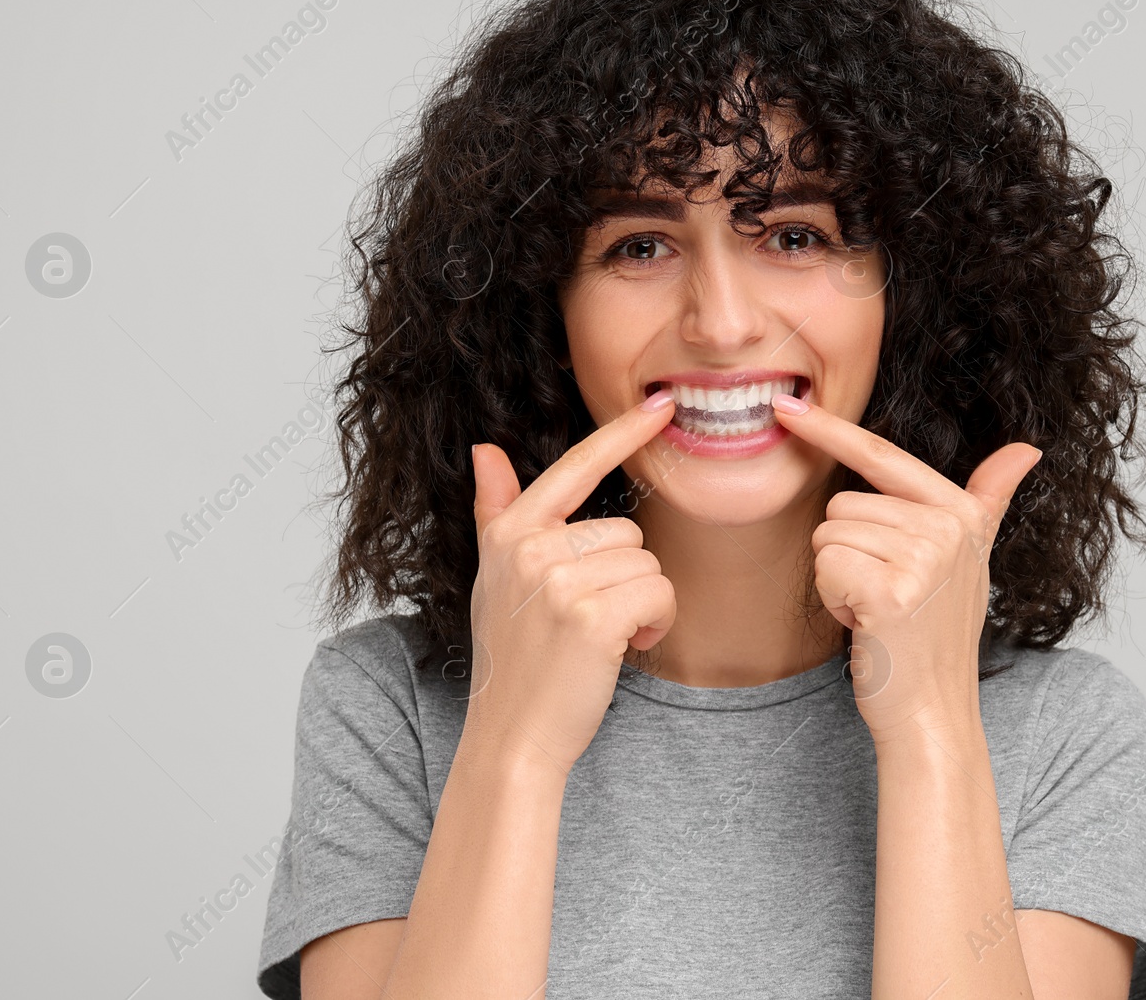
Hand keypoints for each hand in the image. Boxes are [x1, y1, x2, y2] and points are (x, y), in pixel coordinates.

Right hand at [467, 394, 678, 774]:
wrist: (512, 737)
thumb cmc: (514, 660)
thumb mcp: (494, 580)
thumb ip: (495, 513)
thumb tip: (484, 450)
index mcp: (509, 534)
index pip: (575, 468)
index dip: (621, 435)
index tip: (661, 406)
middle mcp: (530, 549)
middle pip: (626, 532)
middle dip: (626, 578)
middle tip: (593, 622)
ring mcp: (559, 582)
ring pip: (647, 564)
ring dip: (643, 604)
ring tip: (604, 639)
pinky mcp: (593, 617)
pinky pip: (659, 592)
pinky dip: (656, 623)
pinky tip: (626, 649)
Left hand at [770, 393, 1040, 744]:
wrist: (932, 713)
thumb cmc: (933, 638)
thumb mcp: (969, 561)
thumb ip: (987, 500)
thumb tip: (1028, 449)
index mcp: (962, 513)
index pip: (883, 456)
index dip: (830, 429)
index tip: (786, 405)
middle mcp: (949, 527)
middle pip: (842, 504)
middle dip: (846, 552)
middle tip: (881, 595)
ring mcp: (924, 558)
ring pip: (829, 534)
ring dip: (839, 577)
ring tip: (876, 609)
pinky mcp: (892, 591)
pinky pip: (826, 564)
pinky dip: (833, 598)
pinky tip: (865, 624)